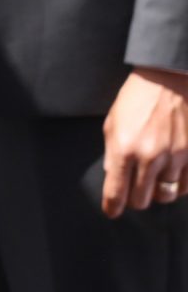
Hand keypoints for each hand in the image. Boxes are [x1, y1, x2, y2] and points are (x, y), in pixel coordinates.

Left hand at [101, 67, 187, 215]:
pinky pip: (187, 185)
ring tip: (153, 183)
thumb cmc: (136, 99)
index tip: (112, 211)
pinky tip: (172, 177)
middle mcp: (150, 157)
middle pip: (142, 200)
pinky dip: (179, 186)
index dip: (112, 207)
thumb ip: (111, 152)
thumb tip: (112, 175)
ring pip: (166, 195)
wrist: (168, 80)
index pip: (116, 192)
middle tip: (133, 192)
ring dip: (158, 193)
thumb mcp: (112, 123)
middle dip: (135, 200)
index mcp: (124, 149)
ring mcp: (175, 156)